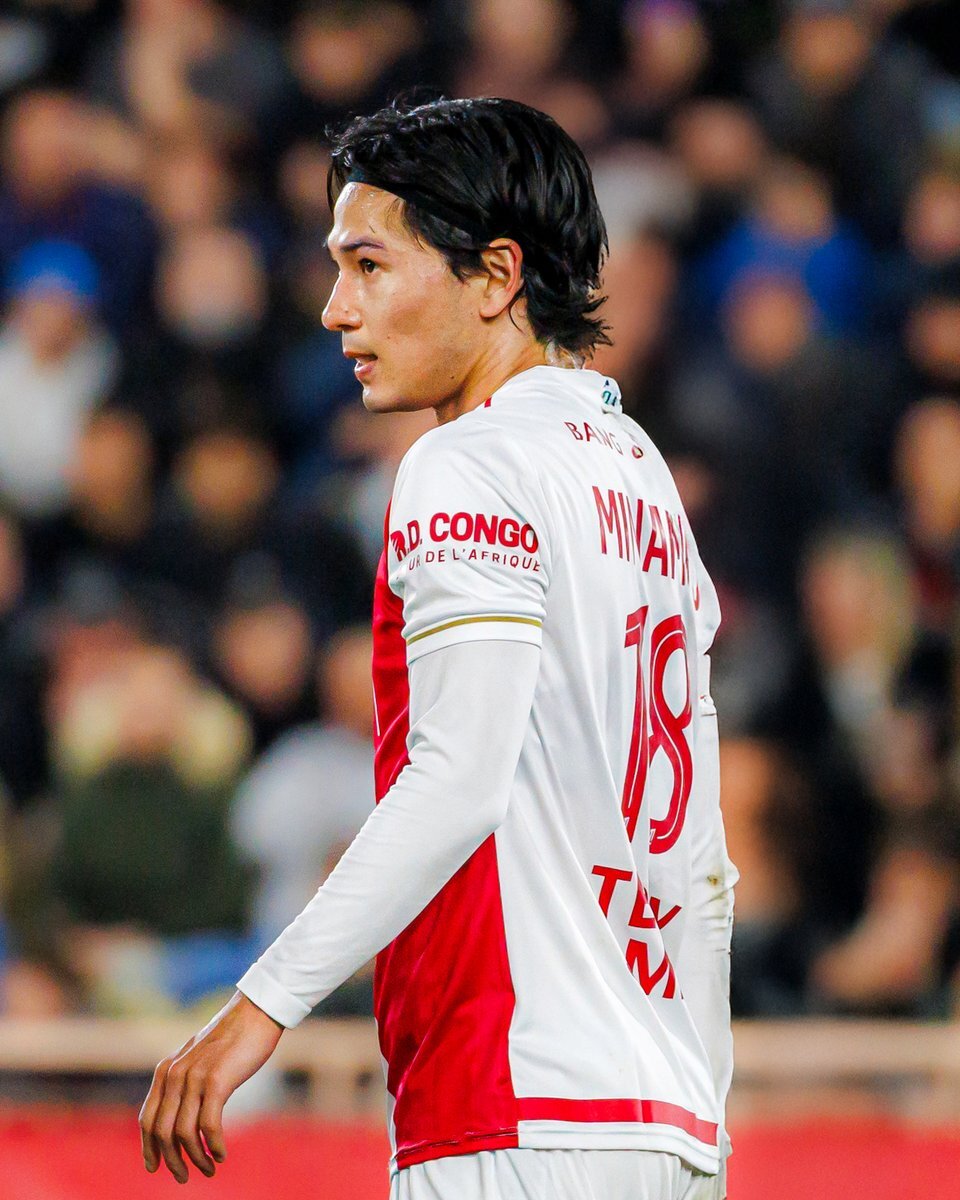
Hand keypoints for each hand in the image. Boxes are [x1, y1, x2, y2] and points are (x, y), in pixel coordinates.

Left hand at [139, 990, 283, 1183]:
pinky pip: (208, 1125)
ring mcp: (195, 1077)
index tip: (155, 1167)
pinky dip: (213, 1146)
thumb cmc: (233, 1037)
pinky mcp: (217, 1080)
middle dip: (172, 1160)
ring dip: (195, 1158)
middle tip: (184, 1177)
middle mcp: (175, 1074)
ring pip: (184, 1133)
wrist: (256, 1012)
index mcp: (167, 1070)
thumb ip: (185, 1080)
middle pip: (162, 1131)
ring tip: (209, 1169)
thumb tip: (181, 1111)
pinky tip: (222, 1154)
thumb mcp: (199, 1058)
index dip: (149, 1147)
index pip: (147, 1118)